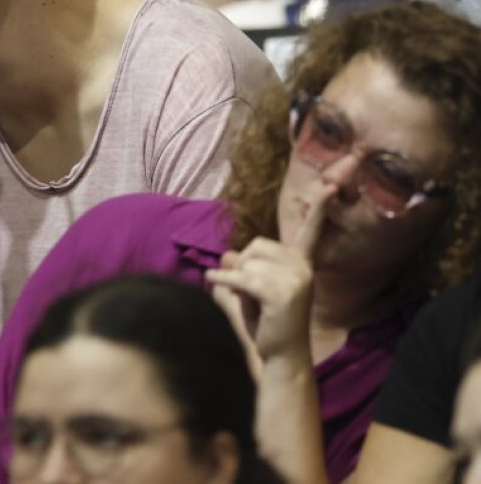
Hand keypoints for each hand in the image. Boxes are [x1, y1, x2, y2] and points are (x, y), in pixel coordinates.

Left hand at [207, 185, 335, 367]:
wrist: (280, 358)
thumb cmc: (266, 321)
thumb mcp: (251, 287)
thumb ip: (242, 266)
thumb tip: (227, 255)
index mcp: (301, 263)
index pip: (310, 231)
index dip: (319, 209)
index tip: (332, 187)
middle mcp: (302, 268)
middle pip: (256, 246)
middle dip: (243, 265)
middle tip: (249, 292)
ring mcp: (295, 279)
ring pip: (247, 262)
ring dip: (237, 280)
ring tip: (248, 302)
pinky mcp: (280, 293)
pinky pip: (240, 276)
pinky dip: (222, 279)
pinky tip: (213, 280)